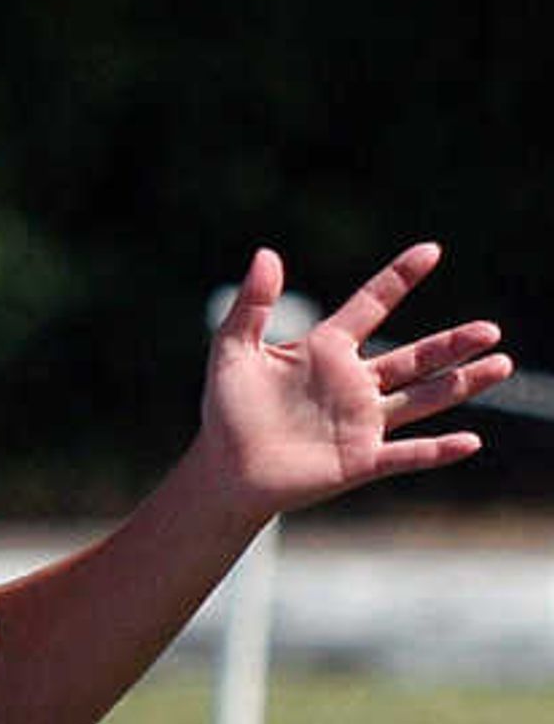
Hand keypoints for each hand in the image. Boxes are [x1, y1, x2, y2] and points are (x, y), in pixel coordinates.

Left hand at [203, 244, 506, 513]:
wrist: (221, 472)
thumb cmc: (226, 413)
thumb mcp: (231, 353)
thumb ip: (250, 306)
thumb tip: (266, 253)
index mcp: (326, 350)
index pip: (371, 305)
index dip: (399, 278)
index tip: (430, 251)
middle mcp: (354, 383)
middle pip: (415, 357)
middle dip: (453, 343)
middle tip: (490, 330)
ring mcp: (361, 422)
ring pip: (423, 398)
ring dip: (461, 383)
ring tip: (501, 364)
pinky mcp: (359, 460)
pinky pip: (407, 453)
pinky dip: (437, 449)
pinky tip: (470, 441)